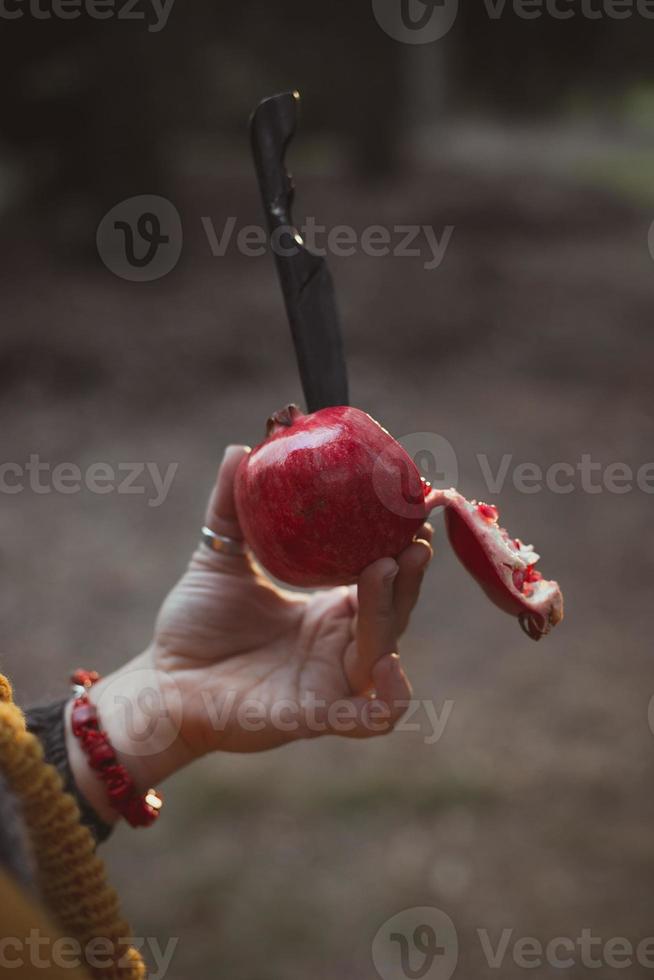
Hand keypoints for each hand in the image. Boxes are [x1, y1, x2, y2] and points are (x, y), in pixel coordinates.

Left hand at [67, 446, 432, 821]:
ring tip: (384, 568)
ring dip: (392, 612)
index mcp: (328, 612)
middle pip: (395, 611)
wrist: (162, 680)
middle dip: (408, 574)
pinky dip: (390, 697)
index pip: (381, 579)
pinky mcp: (316, 716)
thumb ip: (231, 507)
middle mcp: (339, 647)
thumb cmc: (194, 624)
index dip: (401, 549)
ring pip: (385, 651)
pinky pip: (373, 718)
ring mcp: (332, 684)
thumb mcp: (220, 556)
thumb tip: (240, 448)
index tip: (408, 511)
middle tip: (410, 537)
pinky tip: (385, 664)